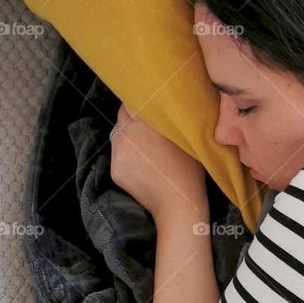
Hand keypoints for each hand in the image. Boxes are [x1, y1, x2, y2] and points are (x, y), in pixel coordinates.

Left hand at [109, 104, 208, 222]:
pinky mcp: (115, 169)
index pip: (131, 100)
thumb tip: (162, 104)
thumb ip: (169, 118)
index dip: (138, 100)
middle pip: (122, 115)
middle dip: (132, 117)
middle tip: (146, 126)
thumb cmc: (188, 170)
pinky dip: (126, 155)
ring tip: (145, 148)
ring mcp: (118, 153)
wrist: (177, 203)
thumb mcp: (184, 136)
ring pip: (118, 134)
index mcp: (146, 122)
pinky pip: (118, 154)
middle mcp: (128, 134)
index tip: (146, 103)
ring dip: (128, 136)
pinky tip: (142, 165)